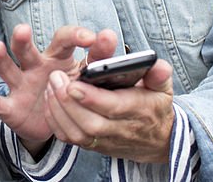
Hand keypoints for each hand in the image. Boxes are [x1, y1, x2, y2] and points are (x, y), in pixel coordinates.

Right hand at [0, 24, 116, 150]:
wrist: (54, 121)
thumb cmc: (70, 88)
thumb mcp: (85, 74)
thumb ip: (98, 57)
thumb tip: (111, 36)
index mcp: (57, 56)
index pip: (63, 39)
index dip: (75, 35)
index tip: (90, 38)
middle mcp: (34, 65)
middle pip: (26, 48)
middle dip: (22, 38)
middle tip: (23, 30)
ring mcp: (20, 84)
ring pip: (7, 68)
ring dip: (1, 58)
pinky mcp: (11, 106)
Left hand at [42, 58, 174, 162]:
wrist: (157, 140)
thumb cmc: (154, 106)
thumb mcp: (162, 88)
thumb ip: (158, 75)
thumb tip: (159, 65)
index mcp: (138, 110)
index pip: (113, 107)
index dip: (92, 98)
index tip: (74, 84)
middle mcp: (120, 129)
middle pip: (90, 123)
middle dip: (69, 102)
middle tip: (55, 78)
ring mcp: (105, 140)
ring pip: (77, 133)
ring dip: (59, 110)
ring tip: (50, 86)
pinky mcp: (93, 145)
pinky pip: (70, 139)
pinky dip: (56, 121)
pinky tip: (50, 100)